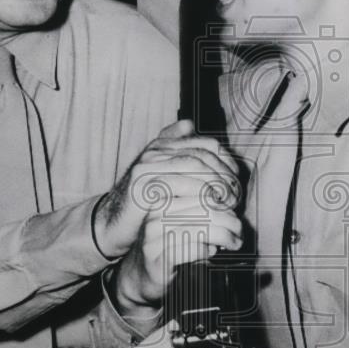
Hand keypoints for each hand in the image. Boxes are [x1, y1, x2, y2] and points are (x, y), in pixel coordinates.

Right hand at [93, 119, 240, 260]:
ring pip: (194, 166)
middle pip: (203, 155)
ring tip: (227, 202)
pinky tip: (210, 205)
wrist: (112, 224)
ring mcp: (147, 166)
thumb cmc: (143, 202)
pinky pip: (179, 183)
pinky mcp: (143, 185)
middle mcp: (155, 151)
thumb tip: (187, 124)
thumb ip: (173, 151)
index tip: (236, 179)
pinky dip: (200, 193)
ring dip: (215, 184)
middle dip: (224, 174)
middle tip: (235, 194)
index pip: (207, 144)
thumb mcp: (160, 174)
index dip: (227, 161)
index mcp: (162, 146)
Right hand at [112, 189, 242, 311]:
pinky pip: (193, 249)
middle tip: (239, 231)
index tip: (234, 213)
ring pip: (201, 229)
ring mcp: (154, 237)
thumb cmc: (169, 245)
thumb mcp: (184, 221)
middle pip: (204, 210)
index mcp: (162, 198)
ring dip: (225, 236)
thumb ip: (202, 211)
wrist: (140, 276)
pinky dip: (208, 251)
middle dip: (229, 220)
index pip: (201, 191)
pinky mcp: (158, 259)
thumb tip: (231, 209)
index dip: (224, 202)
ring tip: (234, 243)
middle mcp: (155, 215)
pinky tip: (211, 253)